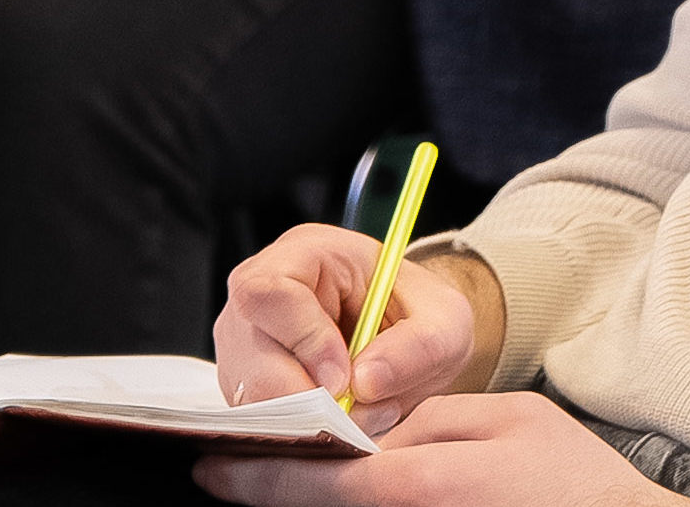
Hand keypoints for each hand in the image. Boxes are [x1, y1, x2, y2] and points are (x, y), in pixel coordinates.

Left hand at [194, 391, 686, 506]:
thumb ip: (429, 420)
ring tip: (289, 479)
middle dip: (279, 490)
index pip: (315, 483)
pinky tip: (343, 490)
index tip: (211, 467)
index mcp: (422, 486)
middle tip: (236, 471)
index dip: (256, 476)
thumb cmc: (574, 481)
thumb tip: (364, 427)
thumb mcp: (507, 420)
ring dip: (317, 500)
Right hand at [214, 226, 492, 435]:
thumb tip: (364, 383)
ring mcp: (245, 344)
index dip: (305, 341)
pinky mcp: (247, 386)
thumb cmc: (420, 314)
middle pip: (251, 356)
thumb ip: (417, 346)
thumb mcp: (445, 320)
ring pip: (249, 398)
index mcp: (304, 255)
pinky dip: (301, 435)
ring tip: (363, 417)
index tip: (346, 379)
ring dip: (308, 423)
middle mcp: (259, 297)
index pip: (270, 292)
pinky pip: (259, 422)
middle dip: (307, 399)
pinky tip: (340, 425)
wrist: (413, 340)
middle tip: (360, 413)